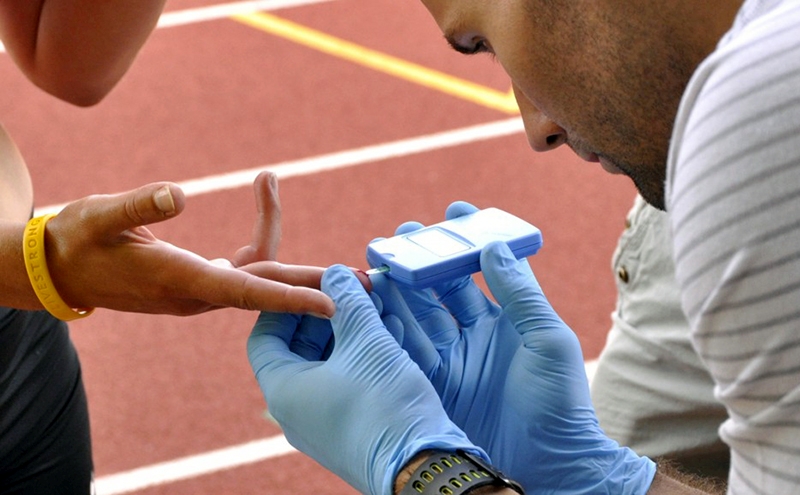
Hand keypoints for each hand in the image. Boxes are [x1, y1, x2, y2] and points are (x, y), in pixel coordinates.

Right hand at [44, 172, 335, 315]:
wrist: (61, 270)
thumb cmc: (77, 240)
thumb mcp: (100, 215)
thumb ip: (138, 205)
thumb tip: (181, 194)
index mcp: (177, 279)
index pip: (244, 290)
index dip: (289, 296)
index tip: (333, 303)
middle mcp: (196, 291)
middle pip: (267, 285)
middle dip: (317, 284)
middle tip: (368, 284)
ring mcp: (200, 288)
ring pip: (258, 272)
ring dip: (298, 262)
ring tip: (328, 242)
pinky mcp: (199, 279)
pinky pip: (243, 264)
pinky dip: (261, 237)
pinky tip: (267, 198)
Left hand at [247, 265, 483, 494]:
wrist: (421, 468)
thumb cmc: (385, 406)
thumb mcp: (366, 342)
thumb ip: (348, 302)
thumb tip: (335, 274)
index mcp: (283, 390)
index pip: (264, 336)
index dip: (285, 303)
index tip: (314, 282)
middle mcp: (295, 410)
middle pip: (296, 348)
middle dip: (324, 313)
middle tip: (351, 289)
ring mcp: (321, 422)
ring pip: (324, 364)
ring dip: (346, 332)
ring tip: (375, 307)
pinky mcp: (347, 429)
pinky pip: (343, 382)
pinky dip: (359, 355)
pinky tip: (388, 335)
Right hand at [371, 202, 655, 492]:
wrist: (550, 466)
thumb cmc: (560, 403)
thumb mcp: (548, 340)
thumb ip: (520, 294)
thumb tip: (495, 245)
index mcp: (502, 320)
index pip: (477, 270)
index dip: (464, 240)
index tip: (453, 210)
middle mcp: (470, 335)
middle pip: (436, 289)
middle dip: (418, 260)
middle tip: (398, 236)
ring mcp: (448, 359)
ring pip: (415, 314)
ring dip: (397, 288)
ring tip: (379, 261)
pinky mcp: (430, 385)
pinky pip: (404, 350)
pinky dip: (389, 327)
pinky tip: (375, 305)